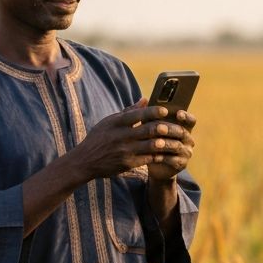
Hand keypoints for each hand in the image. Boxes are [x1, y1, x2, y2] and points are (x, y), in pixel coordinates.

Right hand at [69, 99, 192, 180]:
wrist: (85, 161)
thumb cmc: (98, 138)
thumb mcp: (109, 122)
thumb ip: (128, 112)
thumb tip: (145, 99)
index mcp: (117, 123)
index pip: (138, 114)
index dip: (153, 111)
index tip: (165, 110)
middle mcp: (121, 136)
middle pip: (149, 130)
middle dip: (166, 128)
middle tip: (177, 127)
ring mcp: (125, 151)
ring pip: (153, 145)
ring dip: (167, 143)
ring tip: (177, 141)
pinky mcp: (128, 164)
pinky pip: (149, 159)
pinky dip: (160, 155)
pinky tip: (168, 153)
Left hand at [147, 106, 195, 182]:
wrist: (154, 164)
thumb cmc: (152, 141)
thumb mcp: (151, 128)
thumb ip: (150, 116)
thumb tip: (144, 99)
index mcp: (183, 127)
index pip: (190, 120)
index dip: (186, 116)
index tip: (178, 113)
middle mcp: (188, 139)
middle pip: (182, 132)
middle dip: (170, 129)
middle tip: (159, 128)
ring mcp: (186, 152)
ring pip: (177, 146)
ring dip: (166, 144)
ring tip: (155, 143)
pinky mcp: (182, 164)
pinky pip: (174, 160)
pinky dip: (164, 158)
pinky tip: (154, 156)